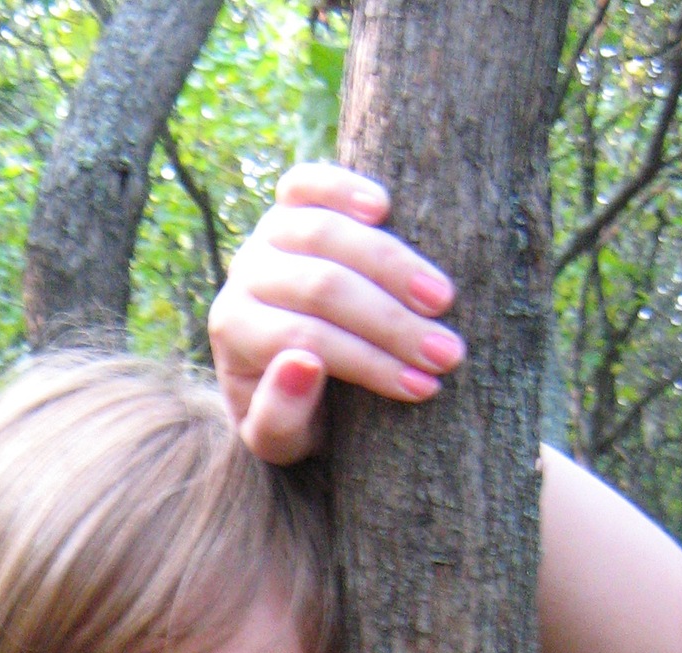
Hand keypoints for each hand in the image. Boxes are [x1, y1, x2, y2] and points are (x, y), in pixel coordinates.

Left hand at [208, 162, 465, 464]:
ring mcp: (264, 234)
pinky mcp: (286, 204)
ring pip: (326, 234)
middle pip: (322, 287)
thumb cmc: (292, 411)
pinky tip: (385, 207)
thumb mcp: (279, 440)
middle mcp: (243, 276)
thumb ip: (279, 417)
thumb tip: (303, 362)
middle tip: (448, 353)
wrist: (287, 369)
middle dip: (391, 322)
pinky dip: (342, 188)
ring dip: (393, 265)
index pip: (305, 340)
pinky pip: (306, 183)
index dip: (369, 363)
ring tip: (443, 300)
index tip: (423, 387)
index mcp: (233, 332)